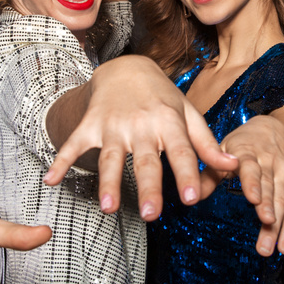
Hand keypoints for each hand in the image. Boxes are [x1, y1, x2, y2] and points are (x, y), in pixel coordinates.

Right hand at [45, 55, 238, 221]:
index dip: (186, 174)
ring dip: (108, 183)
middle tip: (151, 215)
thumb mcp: (188, 114)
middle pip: (145, 161)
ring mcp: (113, 125)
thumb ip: (207, 143)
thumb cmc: (162, 97)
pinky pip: (73, 145)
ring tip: (108, 208)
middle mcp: (141, 124)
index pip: (181, 152)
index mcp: (169, 122)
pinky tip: (50, 180)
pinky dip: (60, 161)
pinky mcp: (90, 125)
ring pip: (110, 158)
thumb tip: (233, 167)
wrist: (125, 68)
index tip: (191, 199)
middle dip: (148, 187)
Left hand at [218, 115, 283, 255]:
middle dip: (268, 208)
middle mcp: (270, 162)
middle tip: (266, 225)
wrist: (274, 131)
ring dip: (278, 225)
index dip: (253, 183)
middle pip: (269, 187)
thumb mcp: (222, 151)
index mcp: (248, 153)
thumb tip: (191, 195)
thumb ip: (208, 174)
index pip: (251, 168)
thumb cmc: (241, 145)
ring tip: (270, 248)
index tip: (253, 198)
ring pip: (282, 200)